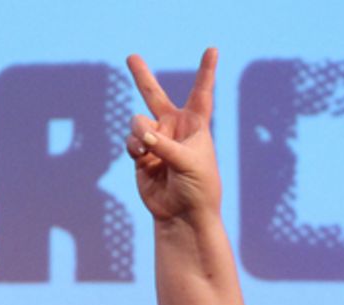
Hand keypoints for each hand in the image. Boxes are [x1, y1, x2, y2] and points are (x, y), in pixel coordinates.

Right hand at [126, 49, 220, 221]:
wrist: (182, 215)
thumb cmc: (198, 188)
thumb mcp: (188, 163)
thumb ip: (164, 146)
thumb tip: (141, 136)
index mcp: (196, 125)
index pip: (202, 93)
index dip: (206, 71)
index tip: (212, 50)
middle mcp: (174, 129)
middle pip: (155, 96)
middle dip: (142, 76)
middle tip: (131, 56)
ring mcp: (156, 141)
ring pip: (138, 122)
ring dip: (140, 132)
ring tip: (146, 148)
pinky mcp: (141, 155)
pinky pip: (131, 141)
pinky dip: (134, 147)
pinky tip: (141, 156)